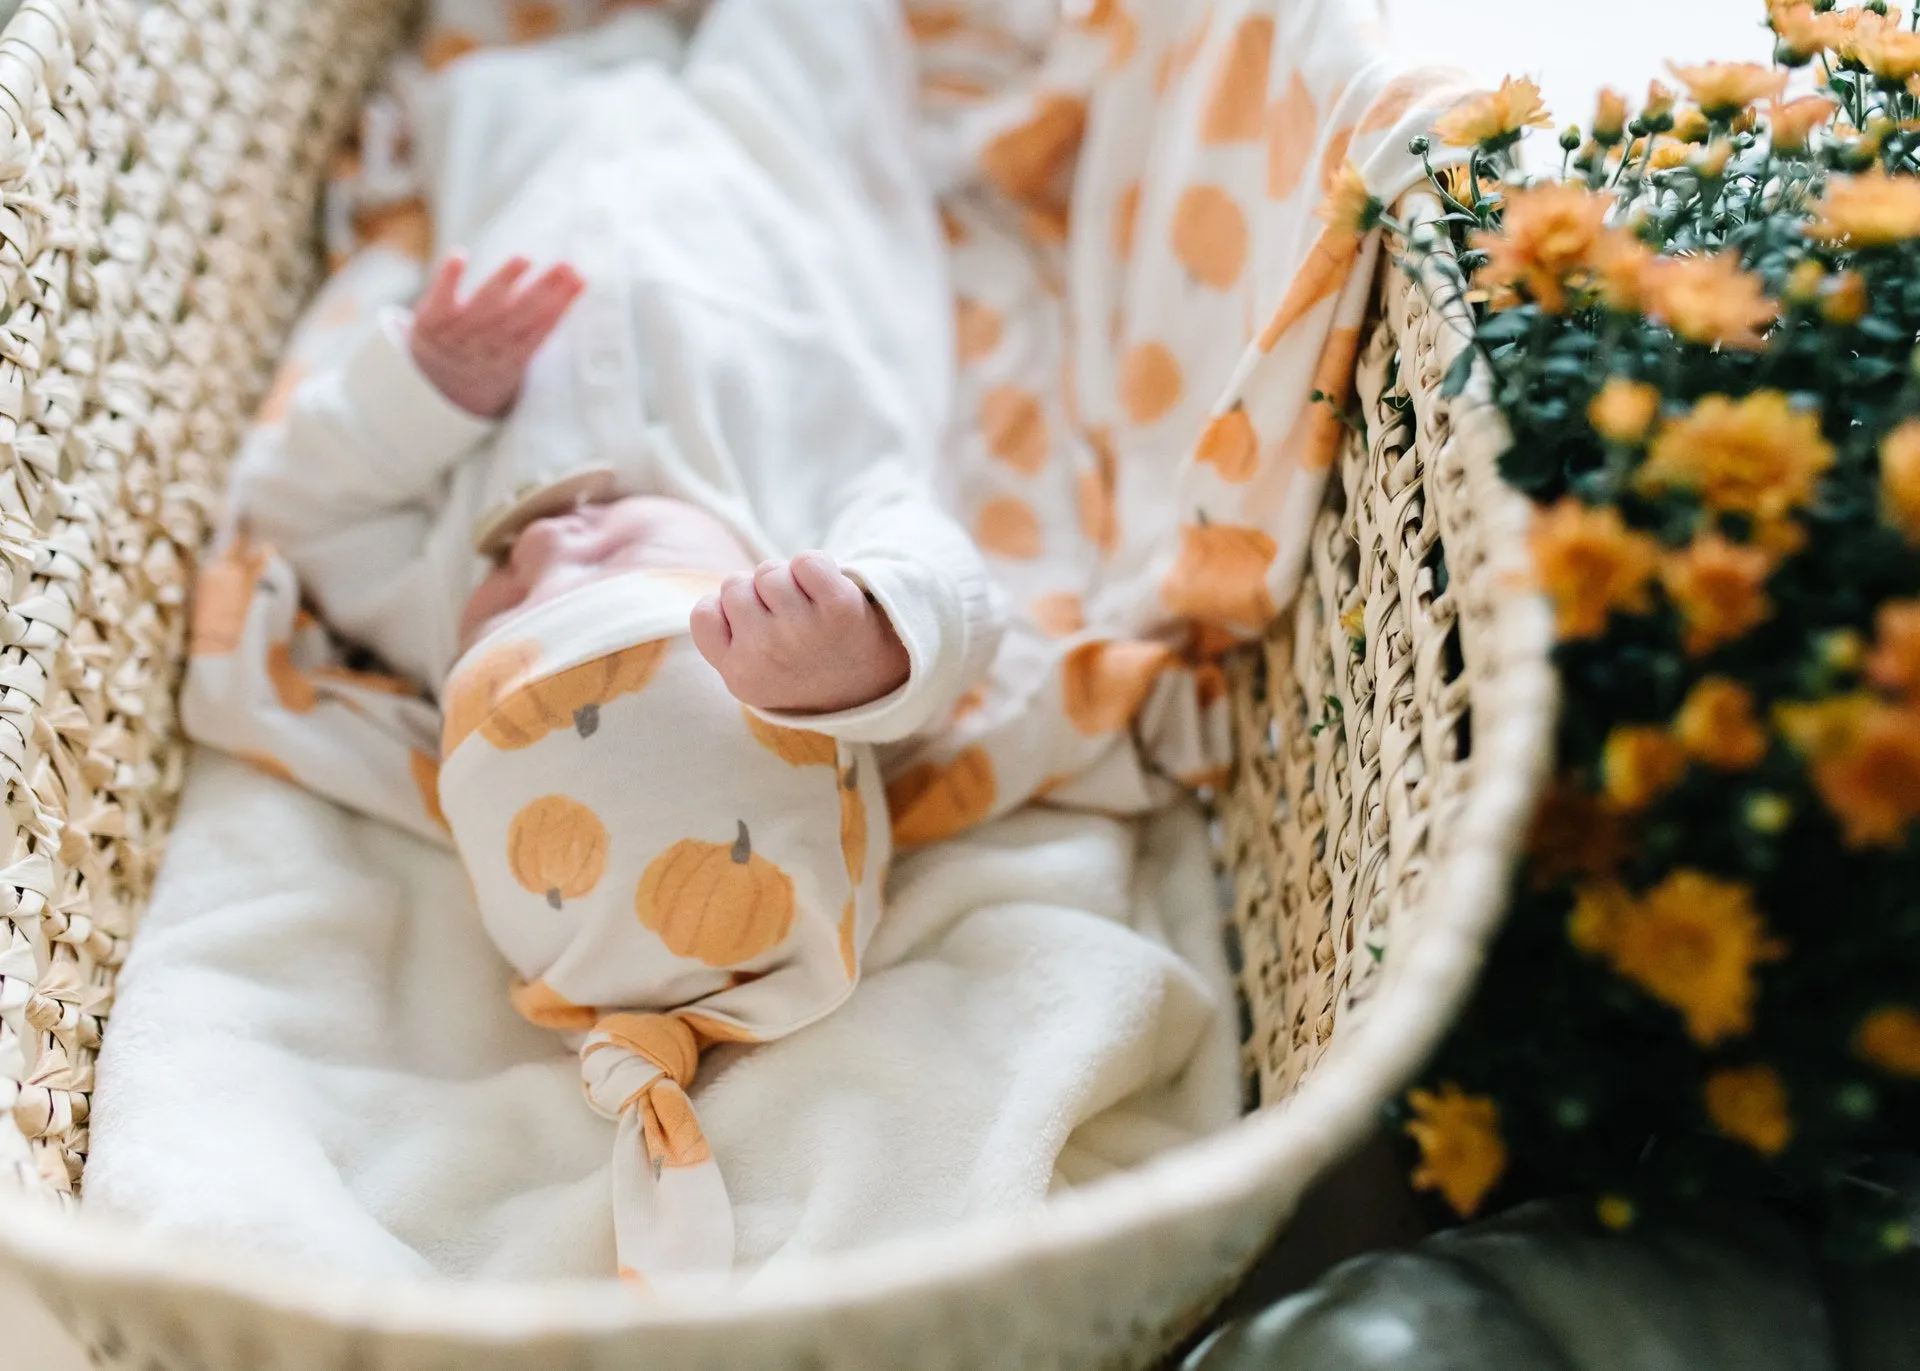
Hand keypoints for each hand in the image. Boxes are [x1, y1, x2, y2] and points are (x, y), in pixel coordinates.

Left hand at [408, 254, 585, 418]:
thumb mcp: (518, 349)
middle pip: (518, 317)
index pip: (541, 328)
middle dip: (542, 290)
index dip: (560, 305)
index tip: (580, 279)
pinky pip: (440, 300)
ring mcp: (458, 335)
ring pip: (483, 308)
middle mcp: (487, 346)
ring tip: (523, 258)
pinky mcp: (430, 322)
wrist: (434, 381)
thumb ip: (543, 319)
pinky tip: (461, 256)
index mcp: (513, 356)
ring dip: (503, 283)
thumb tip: (580, 279)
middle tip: (565, 266)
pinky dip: (448, 279)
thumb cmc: (488, 355)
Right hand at [690, 552, 910, 714]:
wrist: (873, 684)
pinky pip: (806, 561)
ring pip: (770, 571)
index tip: (754, 627)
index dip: (727, 610)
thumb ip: (723, 639)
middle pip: (735, 585)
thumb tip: (721, 591)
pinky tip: (826, 595)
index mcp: (739, 676)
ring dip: (788, 580)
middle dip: (758, 593)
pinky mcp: (840, 608)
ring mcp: (803, 631)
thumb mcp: (754, 673)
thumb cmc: (802, 667)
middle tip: (788, 619)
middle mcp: (766, 655)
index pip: (704, 613)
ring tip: (809, 609)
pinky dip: (816, 568)